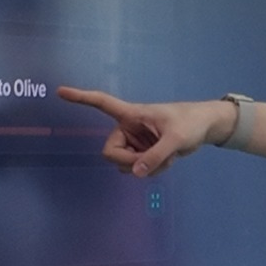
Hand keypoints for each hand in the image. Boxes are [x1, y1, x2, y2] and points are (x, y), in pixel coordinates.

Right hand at [57, 86, 231, 176]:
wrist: (204, 127)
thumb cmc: (190, 123)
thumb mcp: (176, 139)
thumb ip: (156, 156)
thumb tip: (136, 173)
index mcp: (131, 114)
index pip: (101, 103)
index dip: (81, 98)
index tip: (60, 91)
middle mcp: (128, 128)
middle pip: (111, 154)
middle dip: (130, 163)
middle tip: (151, 162)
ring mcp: (135, 142)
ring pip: (125, 166)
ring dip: (145, 167)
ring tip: (166, 156)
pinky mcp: (143, 153)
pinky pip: (138, 169)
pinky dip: (152, 170)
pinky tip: (167, 160)